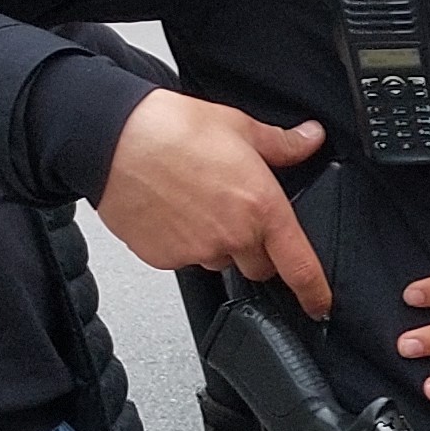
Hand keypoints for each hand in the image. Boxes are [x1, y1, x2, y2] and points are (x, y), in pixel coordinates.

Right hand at [93, 88, 329, 311]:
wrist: (108, 137)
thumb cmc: (169, 128)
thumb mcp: (237, 126)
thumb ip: (281, 143)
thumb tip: (310, 138)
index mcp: (261, 208)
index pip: (300, 266)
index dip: (315, 292)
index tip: (321, 303)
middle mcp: (233, 236)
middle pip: (259, 266)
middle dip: (255, 248)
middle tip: (233, 210)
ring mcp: (197, 250)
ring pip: (220, 260)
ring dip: (217, 243)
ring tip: (195, 202)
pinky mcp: (164, 258)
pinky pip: (184, 259)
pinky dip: (183, 242)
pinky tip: (171, 210)